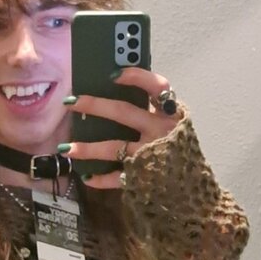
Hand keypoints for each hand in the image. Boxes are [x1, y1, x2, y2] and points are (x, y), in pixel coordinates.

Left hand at [61, 67, 181, 188]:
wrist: (194, 185)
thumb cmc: (178, 147)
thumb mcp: (173, 123)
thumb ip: (153, 109)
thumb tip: (116, 86)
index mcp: (170, 113)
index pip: (157, 86)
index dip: (136, 77)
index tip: (113, 74)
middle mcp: (160, 131)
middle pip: (123, 112)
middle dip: (94, 105)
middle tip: (71, 102)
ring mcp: (151, 154)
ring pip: (114, 147)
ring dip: (87, 148)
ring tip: (65, 148)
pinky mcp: (145, 176)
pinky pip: (118, 177)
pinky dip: (101, 178)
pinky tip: (87, 177)